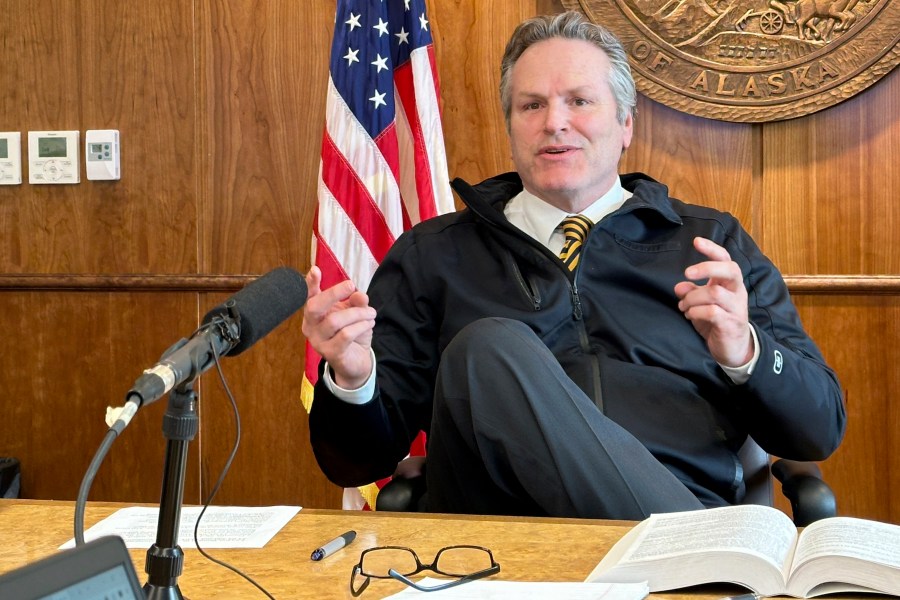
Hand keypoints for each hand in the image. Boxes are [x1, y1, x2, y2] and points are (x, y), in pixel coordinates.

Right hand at [301, 266, 376, 388]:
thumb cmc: (352, 333)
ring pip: (334, 321)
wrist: (356, 362)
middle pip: (314, 307)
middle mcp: (310, 327)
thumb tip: (359, 293)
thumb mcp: (355, 313)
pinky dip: (360, 326)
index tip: (315, 270)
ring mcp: (318, 341)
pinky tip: (369, 323)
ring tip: (371, 313)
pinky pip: (345, 335)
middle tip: (352, 286)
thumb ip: (356, 302)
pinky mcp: (331, 353)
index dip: (310, 283)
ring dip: (357, 313)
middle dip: (333, 294)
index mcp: (314, 313)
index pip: (308, 296)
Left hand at [673, 237, 752, 366]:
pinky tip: (690, 315)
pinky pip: (712, 312)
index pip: (726, 260)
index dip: (712, 249)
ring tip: (684, 306)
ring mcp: (736, 308)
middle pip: (730, 270)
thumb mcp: (701, 305)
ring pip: (714, 293)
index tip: (696, 241)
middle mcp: (737, 292)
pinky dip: (696, 312)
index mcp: (730, 284)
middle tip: (687, 273)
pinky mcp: (731, 324)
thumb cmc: (717, 322)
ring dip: (693, 298)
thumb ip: (692, 293)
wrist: (733, 349)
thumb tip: (679, 286)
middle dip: (707, 268)